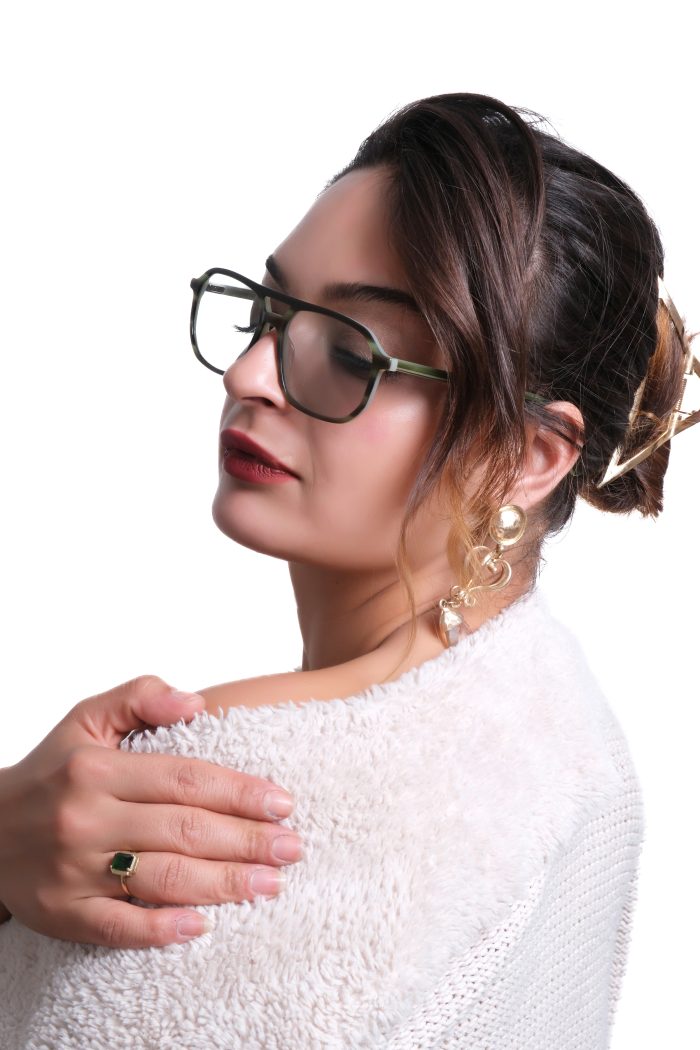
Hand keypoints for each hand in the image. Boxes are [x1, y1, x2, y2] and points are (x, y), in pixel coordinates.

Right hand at [0, 675, 302, 948]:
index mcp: (96, 769)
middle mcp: (85, 818)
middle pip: (183, 830)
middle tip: (293, 847)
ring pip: (161, 878)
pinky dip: (161, 929)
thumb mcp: (86, 719)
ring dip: (223, 884)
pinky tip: (203, 927)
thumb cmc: (51, 771)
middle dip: (246, 840)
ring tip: (271, 884)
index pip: (185, 779)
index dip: (239, 792)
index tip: (282, 802)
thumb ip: (141, 698)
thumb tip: (197, 702)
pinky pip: (118, 927)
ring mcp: (72, 870)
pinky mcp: (61, 913)